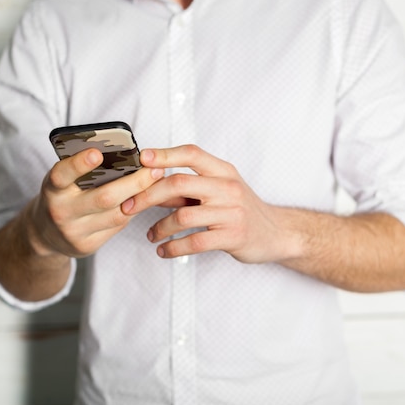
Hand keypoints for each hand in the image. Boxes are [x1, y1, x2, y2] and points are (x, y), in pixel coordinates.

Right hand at [29, 148, 163, 257]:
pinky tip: (144, 200)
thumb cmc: (63, 195)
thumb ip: (84, 170)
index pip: (62, 175)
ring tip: (157, 183)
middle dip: (134, 183)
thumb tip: (124, 154)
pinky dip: (133, 212)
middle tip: (156, 169)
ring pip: (116, 215)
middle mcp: (60, 211)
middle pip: (104, 198)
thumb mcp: (65, 180)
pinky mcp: (86, 246)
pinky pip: (117, 227)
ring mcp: (73, 232)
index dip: (78, 165)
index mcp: (52, 188)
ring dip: (141, 198)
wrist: (45, 234)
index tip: (97, 153)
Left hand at [122, 145, 291, 263]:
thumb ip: (188, 188)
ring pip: (182, 216)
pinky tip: (164, 251)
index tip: (142, 159)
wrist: (276, 233)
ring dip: (159, 228)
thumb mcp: (220, 190)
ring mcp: (232, 212)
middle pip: (179, 183)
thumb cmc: (242, 210)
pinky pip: (194, 242)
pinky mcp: (233, 237)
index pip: (192, 153)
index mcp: (224, 171)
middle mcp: (228, 188)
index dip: (165, 154)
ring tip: (151, 235)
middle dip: (146, 195)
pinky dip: (173, 248)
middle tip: (128, 207)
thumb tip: (150, 184)